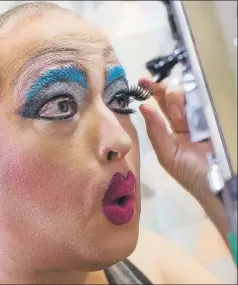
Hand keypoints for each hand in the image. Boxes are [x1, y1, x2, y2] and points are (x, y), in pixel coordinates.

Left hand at [138, 78, 211, 199]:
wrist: (218, 186)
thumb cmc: (190, 173)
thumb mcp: (168, 155)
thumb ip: (156, 133)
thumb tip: (143, 107)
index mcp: (173, 128)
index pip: (162, 106)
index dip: (153, 92)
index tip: (142, 82)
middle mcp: (188, 121)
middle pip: (177, 98)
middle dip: (168, 92)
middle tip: (164, 91)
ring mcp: (204, 119)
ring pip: (192, 98)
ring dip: (182, 96)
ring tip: (176, 99)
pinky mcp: (219, 119)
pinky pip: (209, 104)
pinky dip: (202, 98)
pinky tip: (196, 94)